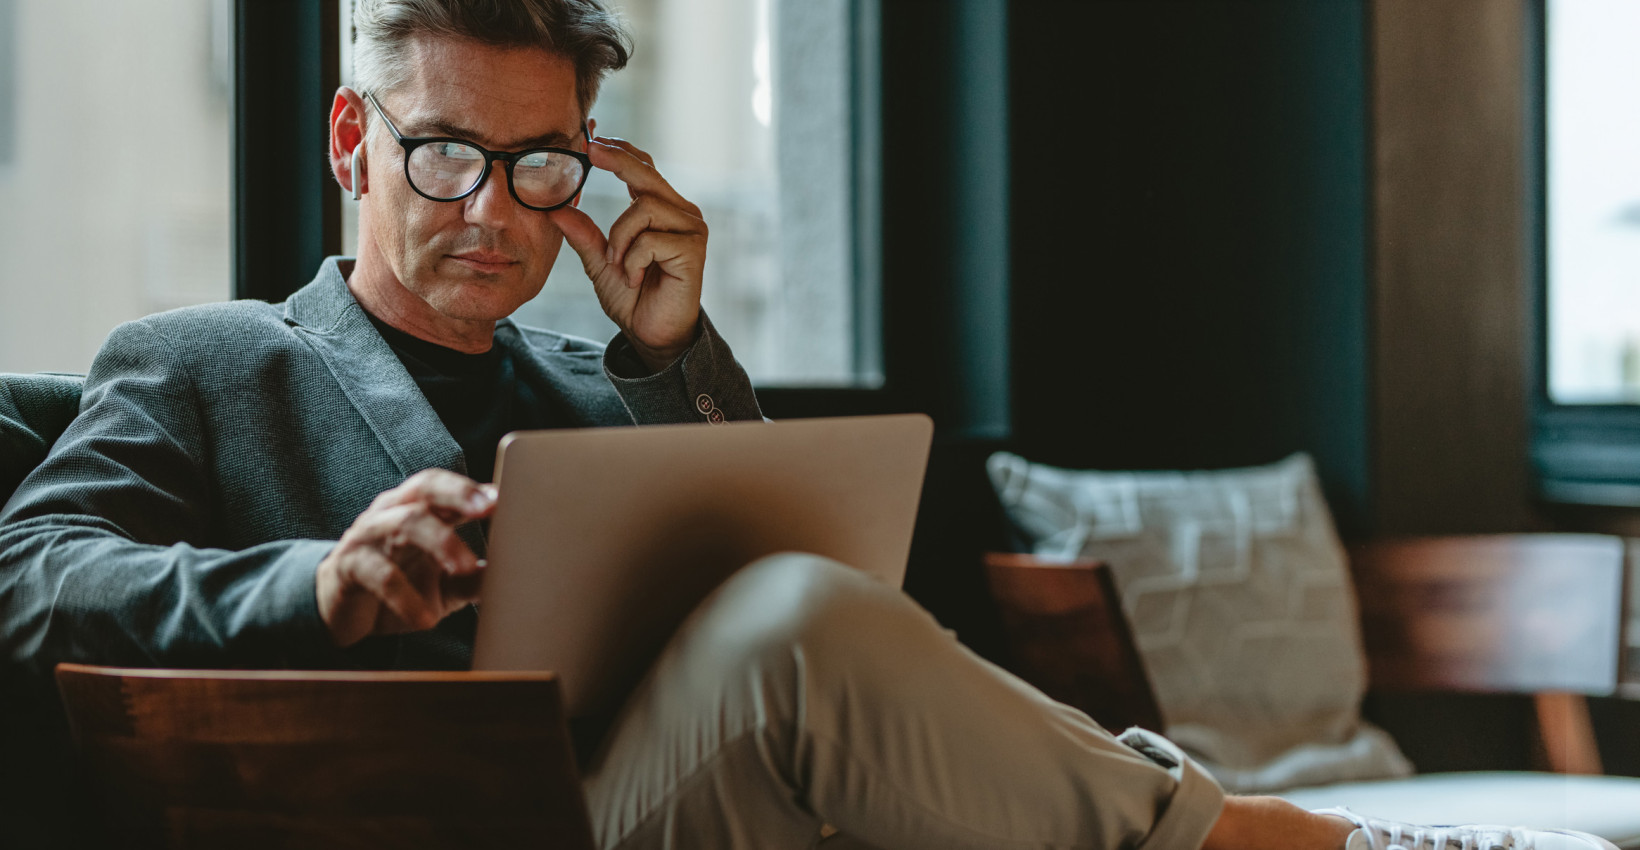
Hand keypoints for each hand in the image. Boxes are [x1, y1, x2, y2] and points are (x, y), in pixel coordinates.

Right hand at [316, 469, 495, 646]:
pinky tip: (426, 619)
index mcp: (419, 510)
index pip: (446, 487)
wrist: (343, 613)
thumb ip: (476, 580)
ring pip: (404, 522)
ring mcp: (368, 535)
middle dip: (457, 493)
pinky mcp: (348, 566)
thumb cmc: (401, 588)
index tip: (505, 497)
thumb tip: (518, 579)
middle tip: (488, 507)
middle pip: (424, 488)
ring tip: (466, 567)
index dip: (474, 489)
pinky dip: (405, 596)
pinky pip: (378, 573)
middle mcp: (393, 512)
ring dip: (440, 542)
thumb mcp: (446, 587)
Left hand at [549, 137, 707, 372]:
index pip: (644, 168)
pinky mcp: (693, 250)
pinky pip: (651, 240)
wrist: (652, 334)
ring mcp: (691, 229)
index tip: (592, 140)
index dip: (621, 152)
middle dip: (617, 160)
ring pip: (645, 207)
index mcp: (662, 210)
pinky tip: (636, 278)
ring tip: (619, 264)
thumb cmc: (633, 297)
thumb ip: (583, 235)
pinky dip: (633, 260)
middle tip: (591, 150)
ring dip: (621, 237)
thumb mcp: (600, 262)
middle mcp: (681, 213)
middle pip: (647, 174)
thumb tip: (554, 208)